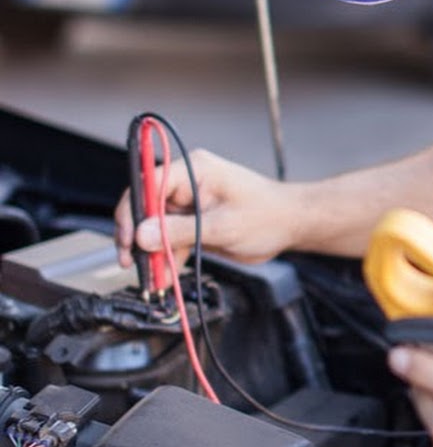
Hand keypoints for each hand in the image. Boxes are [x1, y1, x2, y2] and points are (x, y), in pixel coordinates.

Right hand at [114, 149, 295, 280]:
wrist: (291, 224)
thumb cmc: (268, 214)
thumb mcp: (223, 226)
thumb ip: (181, 231)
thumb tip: (142, 235)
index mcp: (194, 169)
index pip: (148, 183)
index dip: (133, 211)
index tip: (128, 238)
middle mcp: (188, 182)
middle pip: (147, 206)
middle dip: (138, 236)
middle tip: (132, 262)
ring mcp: (190, 202)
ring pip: (156, 226)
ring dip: (152, 252)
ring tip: (153, 277)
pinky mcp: (195, 221)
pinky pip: (171, 238)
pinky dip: (167, 256)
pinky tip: (165, 275)